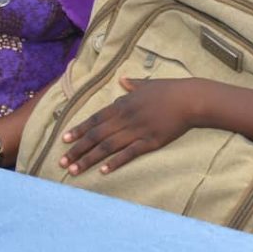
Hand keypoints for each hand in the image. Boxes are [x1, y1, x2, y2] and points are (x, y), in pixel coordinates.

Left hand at [59, 77, 198, 175]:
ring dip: (90, 159)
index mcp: (123, 104)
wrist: (190, 100)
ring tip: (75, 170)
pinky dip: (115, 162)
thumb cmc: (169, 90)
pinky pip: (129, 153)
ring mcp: (137, 130)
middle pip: (97, 135)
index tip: (65, 140)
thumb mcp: (147, 84)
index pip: (96, 119)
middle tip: (62, 162)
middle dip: (78, 149)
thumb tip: (122, 80)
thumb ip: (132, 85)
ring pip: (108, 146)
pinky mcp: (150, 141)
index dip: (79, 130)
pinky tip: (103, 171)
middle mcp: (126, 118)